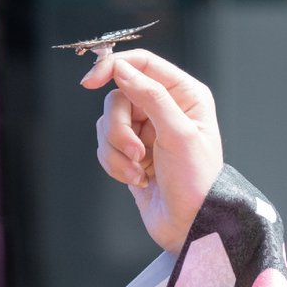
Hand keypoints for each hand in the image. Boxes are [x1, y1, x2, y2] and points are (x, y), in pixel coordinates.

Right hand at [84, 48, 223, 253]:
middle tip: (135, 152)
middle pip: (117, 96)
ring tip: (139, 170)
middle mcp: (165, 107)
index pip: (142, 63)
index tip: (89, 82)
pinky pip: (104, 146)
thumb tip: (121, 68)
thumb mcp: (178, 133)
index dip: (113, 67)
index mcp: (185, 95)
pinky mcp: (131, 151)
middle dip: (118, 127)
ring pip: (107, 122)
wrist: (190, 223)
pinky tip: (138, 179)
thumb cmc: (196, 179)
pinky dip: (115, 163)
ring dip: (116, 150)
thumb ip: (151, 96)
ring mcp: (146, 130)